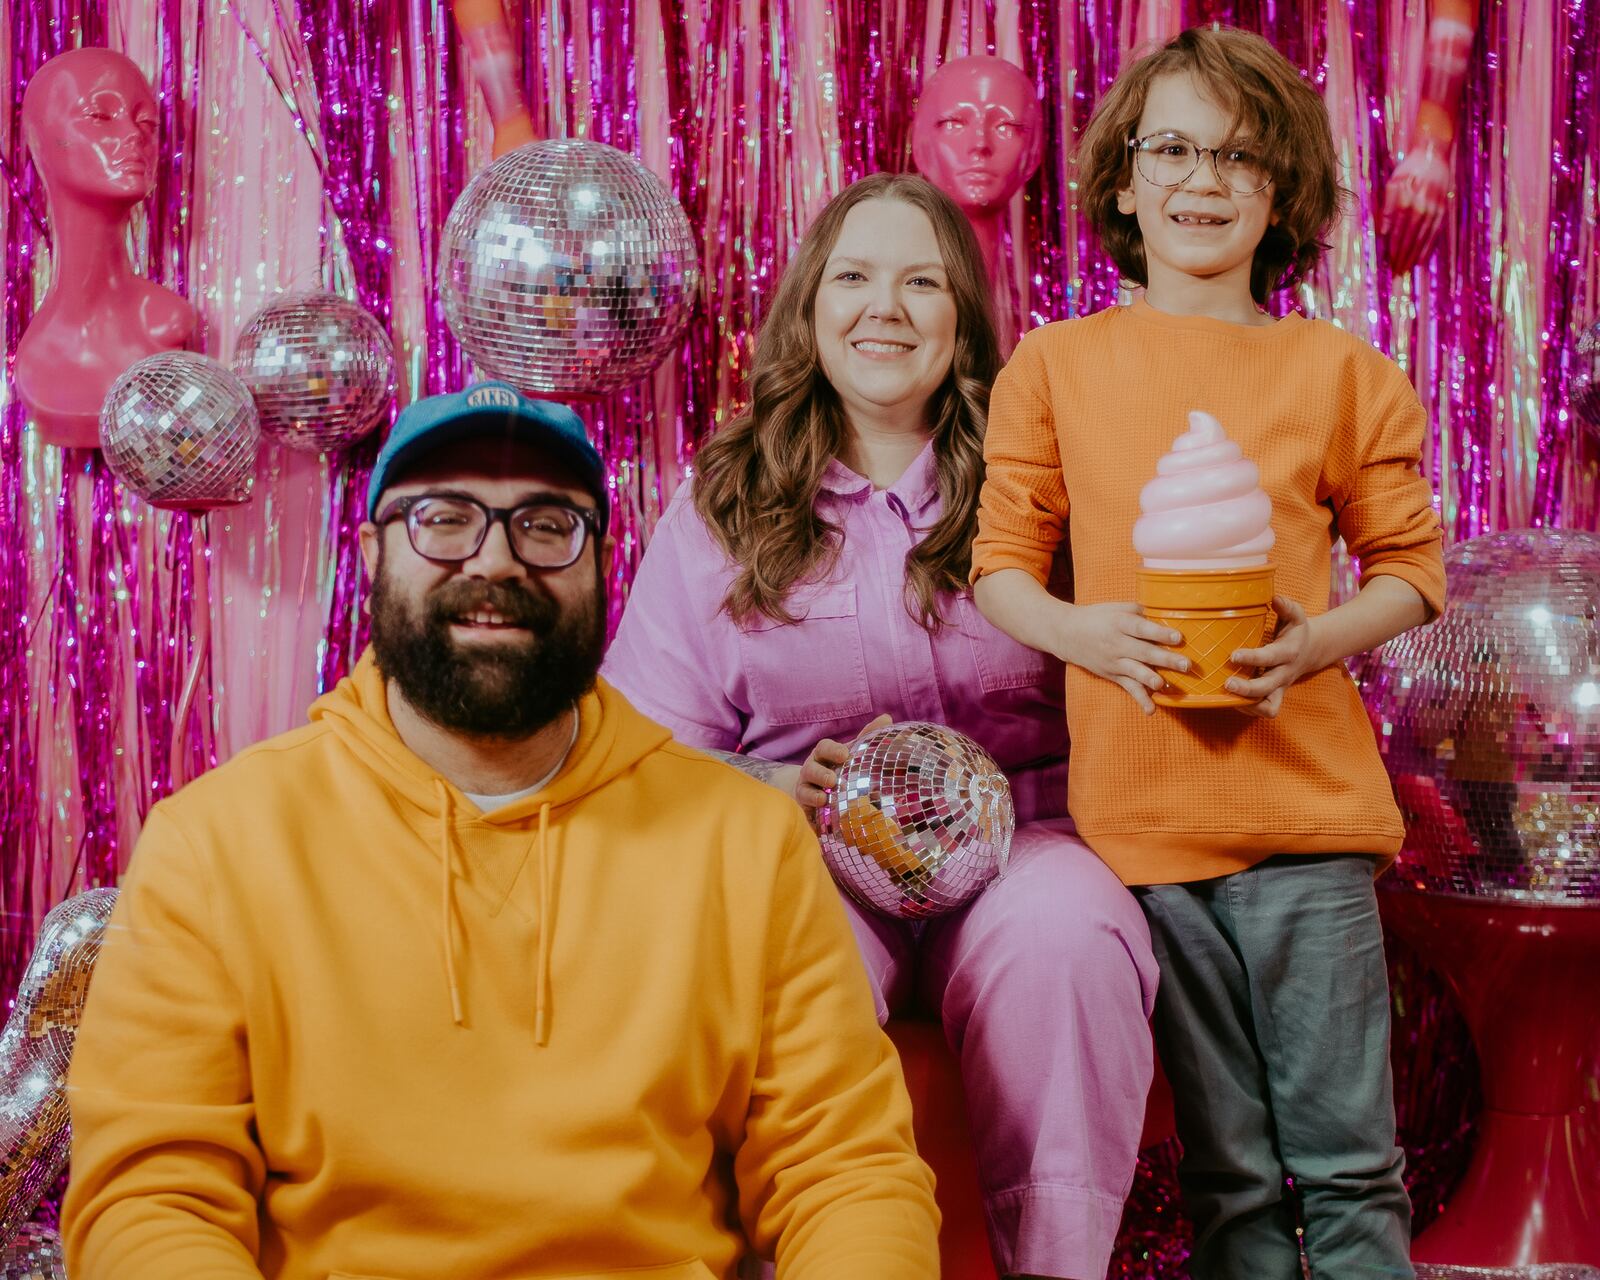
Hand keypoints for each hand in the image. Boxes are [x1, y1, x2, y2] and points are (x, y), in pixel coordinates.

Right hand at [791, 714, 893, 809]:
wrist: (820, 789)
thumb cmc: (842, 767)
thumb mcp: (854, 752)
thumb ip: (868, 736)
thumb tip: (887, 717)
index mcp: (824, 754)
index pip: (824, 748)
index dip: (832, 750)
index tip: (844, 754)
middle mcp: (812, 769)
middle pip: (810, 768)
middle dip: (820, 774)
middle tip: (832, 779)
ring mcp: (806, 788)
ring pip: (804, 789)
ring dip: (813, 794)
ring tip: (823, 799)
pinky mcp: (805, 806)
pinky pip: (805, 808)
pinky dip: (811, 809)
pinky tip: (820, 811)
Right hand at [1051, 601, 1188, 715]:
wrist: (1066, 633)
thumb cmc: (1097, 617)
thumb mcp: (1116, 607)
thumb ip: (1140, 612)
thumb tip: (1166, 616)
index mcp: (1119, 623)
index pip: (1141, 628)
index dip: (1159, 633)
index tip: (1178, 637)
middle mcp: (1116, 643)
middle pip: (1143, 651)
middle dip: (1165, 659)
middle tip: (1186, 664)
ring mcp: (1114, 661)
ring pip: (1135, 671)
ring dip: (1151, 678)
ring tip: (1164, 684)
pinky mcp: (1113, 675)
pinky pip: (1128, 687)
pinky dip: (1139, 699)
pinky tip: (1151, 710)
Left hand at [1226, 595, 1318, 718]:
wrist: (1312, 650)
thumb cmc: (1296, 630)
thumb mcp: (1296, 616)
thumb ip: (1286, 607)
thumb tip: (1275, 598)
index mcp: (1287, 652)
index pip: (1269, 657)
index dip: (1252, 658)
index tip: (1233, 655)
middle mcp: (1284, 673)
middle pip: (1267, 687)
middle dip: (1247, 689)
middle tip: (1226, 684)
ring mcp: (1280, 687)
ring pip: (1269, 707)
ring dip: (1247, 705)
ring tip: (1227, 697)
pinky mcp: (1275, 696)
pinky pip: (1266, 710)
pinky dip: (1249, 709)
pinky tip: (1230, 700)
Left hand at [1381, 143, 1451, 272]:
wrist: (1433, 153)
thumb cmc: (1408, 169)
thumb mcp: (1392, 184)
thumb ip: (1386, 207)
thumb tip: (1382, 232)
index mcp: (1406, 200)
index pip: (1398, 231)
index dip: (1393, 249)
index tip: (1388, 264)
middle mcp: (1421, 206)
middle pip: (1410, 237)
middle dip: (1403, 256)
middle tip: (1397, 274)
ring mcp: (1434, 208)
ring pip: (1423, 237)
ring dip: (1415, 255)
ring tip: (1407, 269)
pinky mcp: (1443, 208)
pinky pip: (1435, 232)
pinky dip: (1429, 246)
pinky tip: (1423, 259)